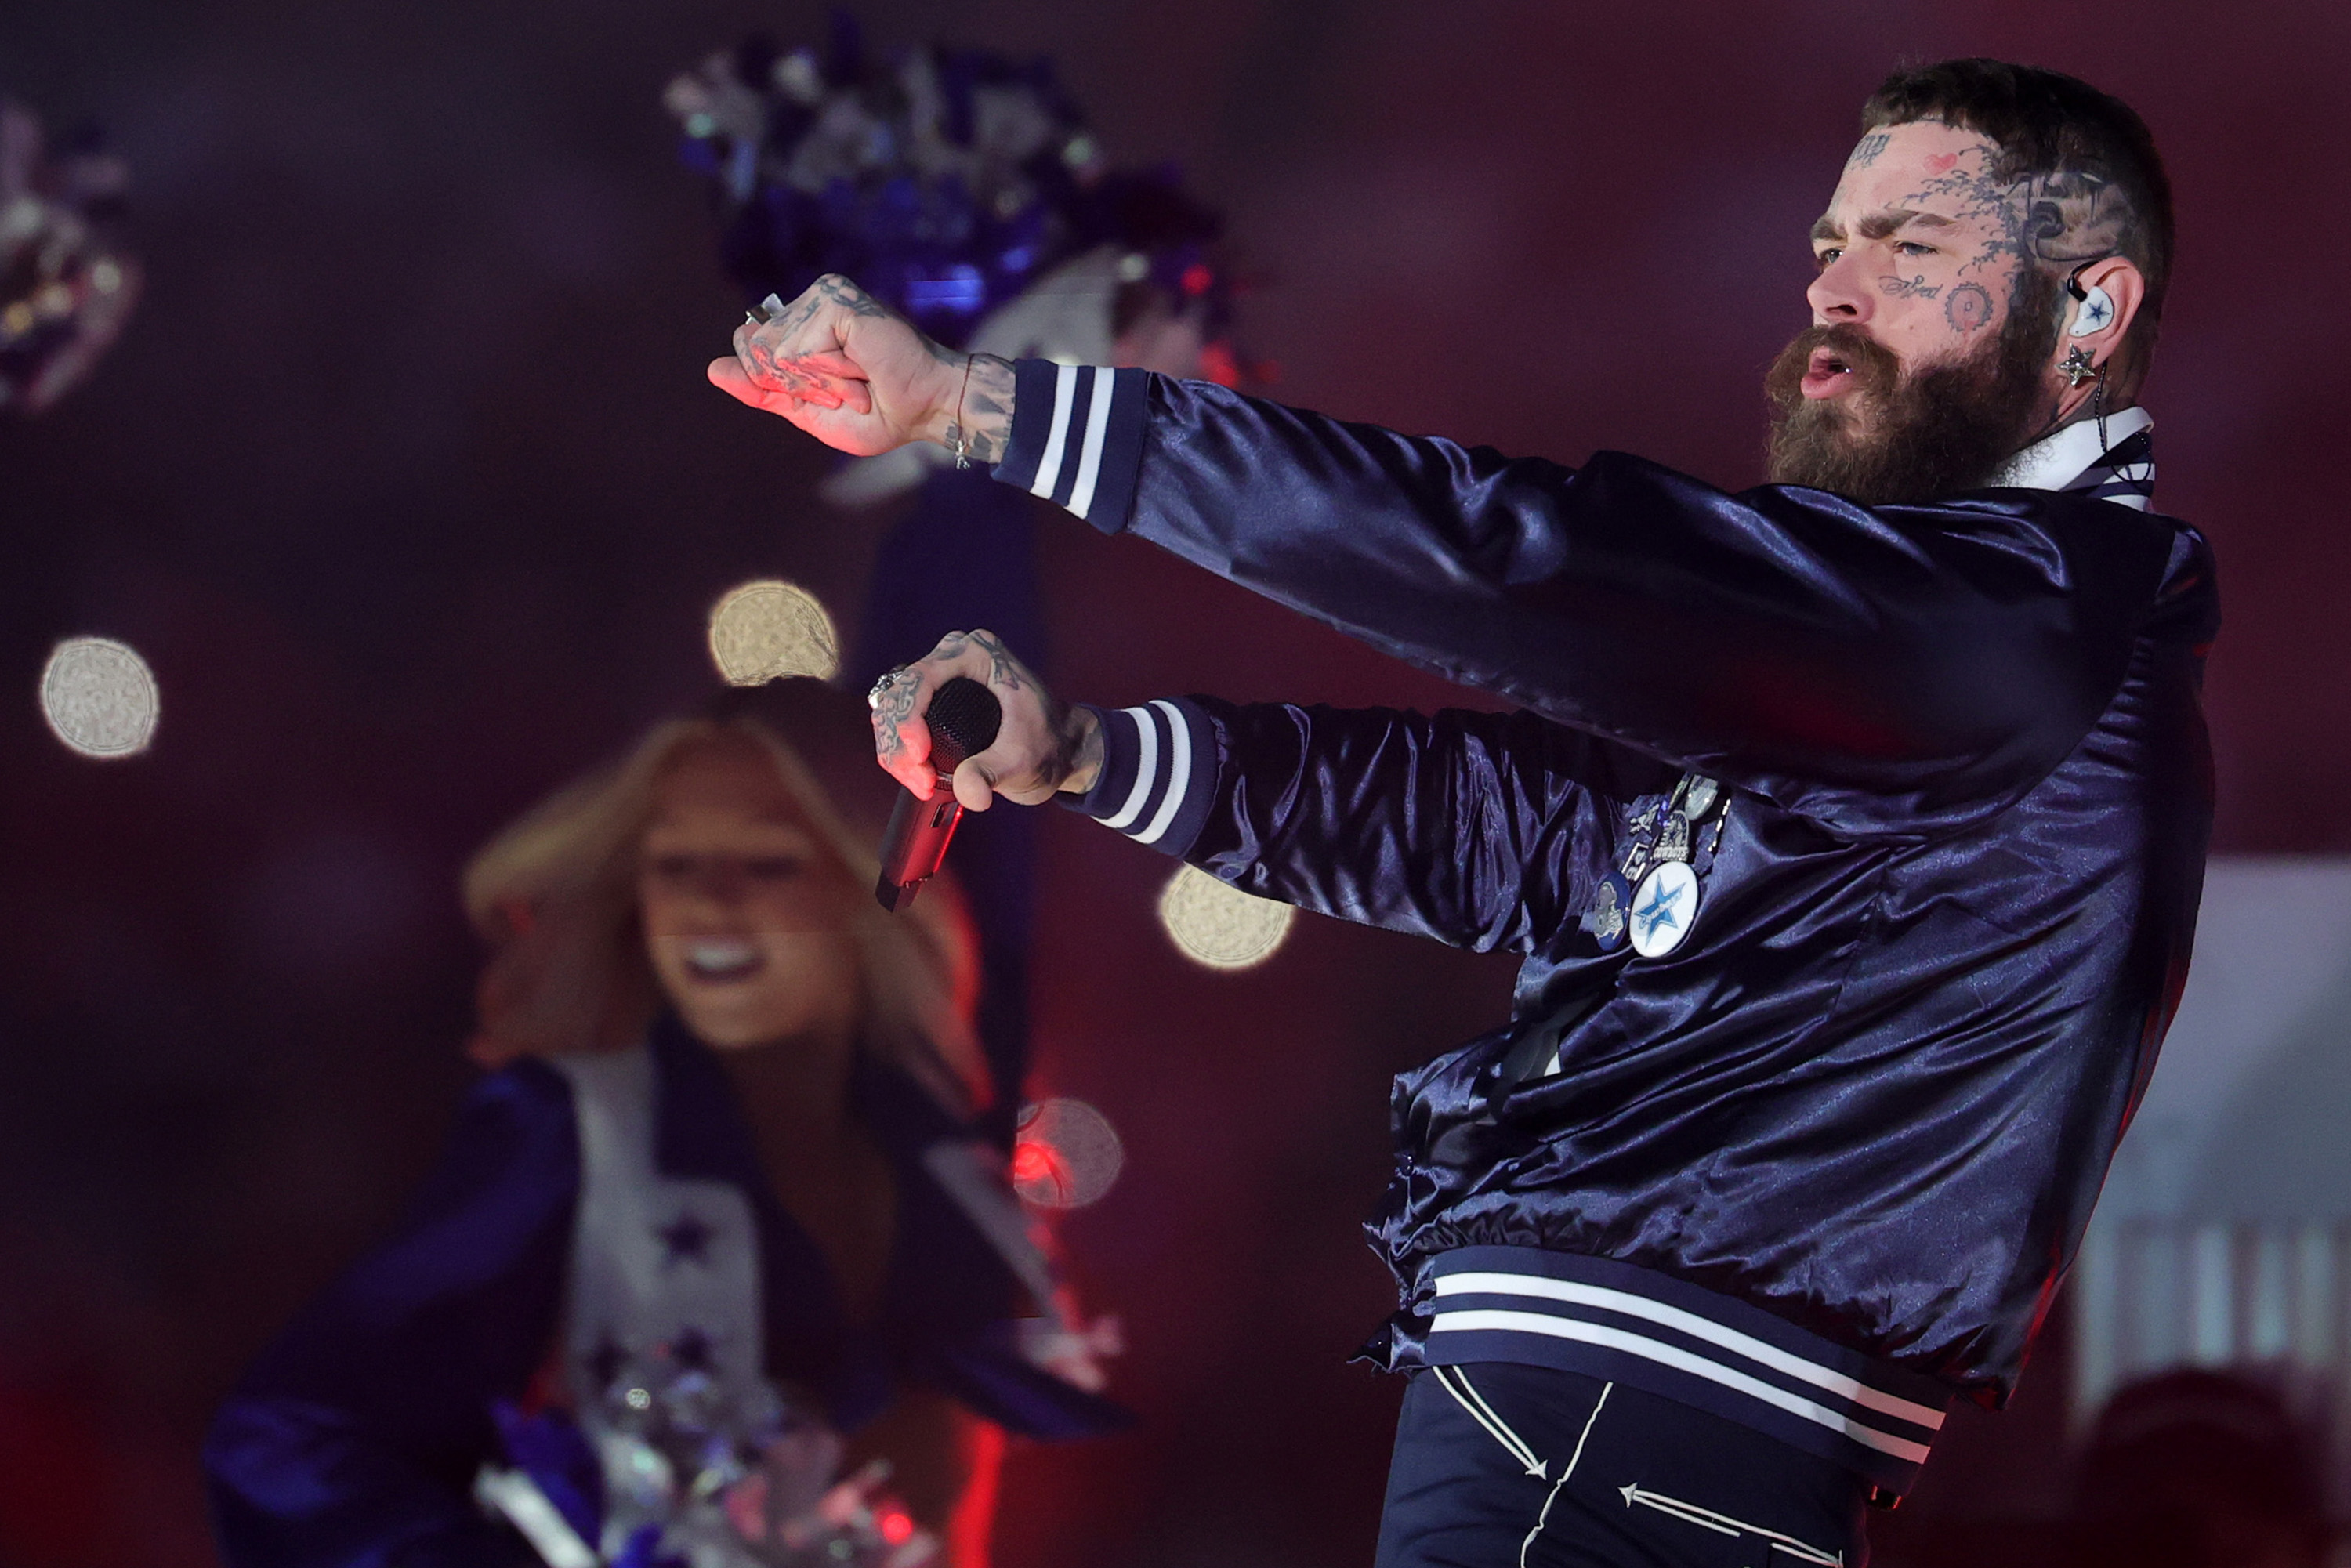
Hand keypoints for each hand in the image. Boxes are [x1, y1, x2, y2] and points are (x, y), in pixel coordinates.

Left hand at [707, 274, 1015, 460]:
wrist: (925, 410)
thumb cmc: (879, 413)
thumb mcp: (807, 411)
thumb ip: (762, 391)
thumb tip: (713, 369)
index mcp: (802, 322)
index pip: (749, 348)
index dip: (782, 385)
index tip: (833, 394)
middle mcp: (810, 302)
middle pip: (757, 350)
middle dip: (800, 385)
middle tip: (849, 386)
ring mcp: (824, 296)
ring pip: (776, 350)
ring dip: (819, 381)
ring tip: (858, 377)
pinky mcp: (838, 300)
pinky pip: (800, 348)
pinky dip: (829, 371)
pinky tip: (861, 366)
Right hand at [869, 630, 1101, 809]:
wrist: (1062, 751)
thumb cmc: (1049, 745)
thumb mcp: (1023, 760)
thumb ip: (992, 773)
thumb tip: (969, 793)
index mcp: (977, 653)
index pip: (920, 679)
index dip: (909, 720)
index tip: (921, 757)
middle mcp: (954, 657)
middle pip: (899, 696)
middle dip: (901, 743)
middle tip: (922, 781)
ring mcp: (943, 678)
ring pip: (892, 710)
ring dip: (896, 751)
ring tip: (922, 783)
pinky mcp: (936, 701)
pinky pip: (900, 722)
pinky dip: (900, 750)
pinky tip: (916, 775)